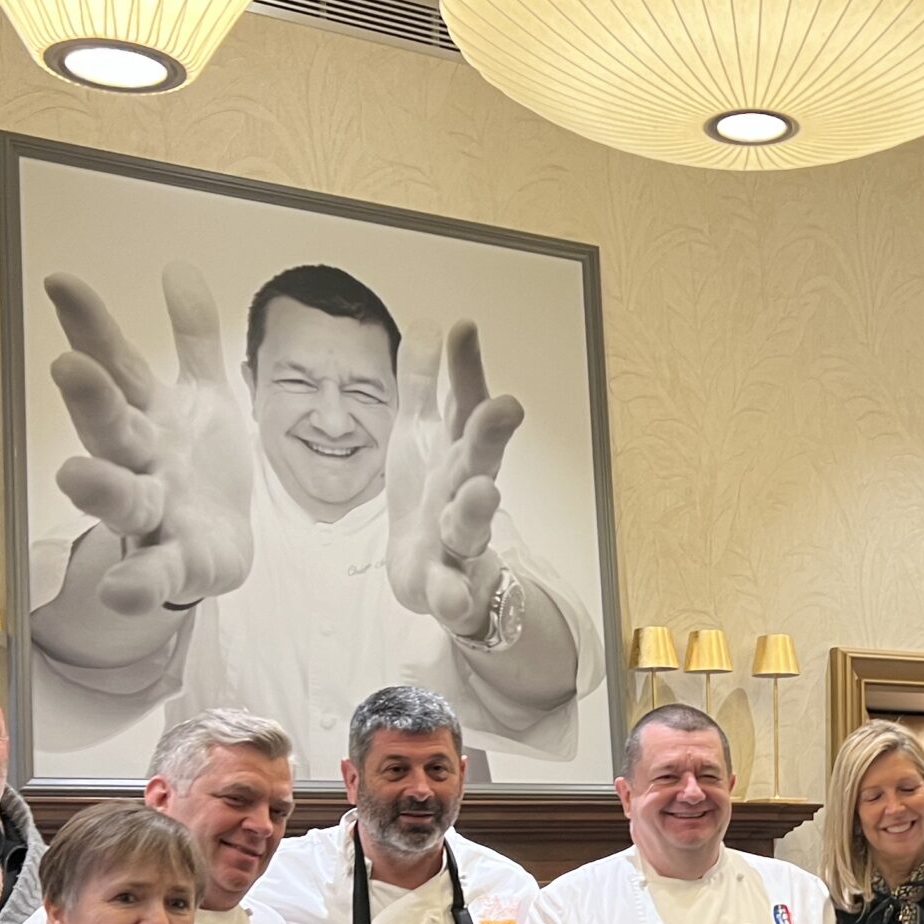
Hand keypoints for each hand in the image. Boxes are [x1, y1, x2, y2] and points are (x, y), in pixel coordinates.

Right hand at [44, 265, 257, 613]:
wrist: (222, 543)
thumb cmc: (198, 467)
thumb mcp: (203, 398)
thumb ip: (193, 339)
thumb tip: (178, 270)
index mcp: (146, 419)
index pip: (117, 366)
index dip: (91, 326)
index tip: (62, 283)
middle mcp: (140, 464)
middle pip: (111, 429)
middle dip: (92, 401)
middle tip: (70, 368)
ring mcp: (156, 516)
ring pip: (123, 500)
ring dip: (100, 488)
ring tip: (76, 476)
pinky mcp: (178, 563)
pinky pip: (153, 575)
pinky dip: (136, 583)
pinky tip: (119, 591)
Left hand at [383, 321, 523, 637]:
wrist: (433, 579)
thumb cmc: (431, 501)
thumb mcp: (419, 438)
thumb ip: (423, 386)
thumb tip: (429, 328)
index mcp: (458, 456)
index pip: (465, 407)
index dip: (465, 369)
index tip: (463, 329)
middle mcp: (466, 494)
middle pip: (481, 460)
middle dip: (491, 435)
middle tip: (504, 406)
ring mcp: (460, 543)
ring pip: (471, 525)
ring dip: (477, 508)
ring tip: (482, 490)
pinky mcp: (448, 588)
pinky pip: (453, 594)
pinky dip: (452, 595)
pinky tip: (448, 594)